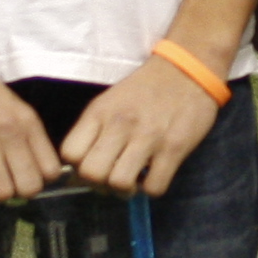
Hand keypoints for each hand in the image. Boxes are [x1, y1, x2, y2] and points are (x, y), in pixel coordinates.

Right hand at [0, 52, 63, 201]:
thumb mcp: (5, 102)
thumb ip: (18, 131)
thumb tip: (24, 169)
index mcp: (25, 120)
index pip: (50, 169)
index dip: (37, 182)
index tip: (19, 181)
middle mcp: (8, 130)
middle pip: (29, 187)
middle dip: (14, 195)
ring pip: (0, 192)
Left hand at [59, 56, 227, 195]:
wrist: (187, 68)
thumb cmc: (145, 88)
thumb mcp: (110, 101)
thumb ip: (94, 130)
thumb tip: (82, 171)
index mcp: (100, 112)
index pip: (70, 154)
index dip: (77, 168)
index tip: (92, 165)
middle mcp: (120, 124)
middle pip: (91, 174)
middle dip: (100, 183)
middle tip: (113, 177)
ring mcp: (148, 137)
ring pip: (120, 183)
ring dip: (126, 190)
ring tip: (135, 178)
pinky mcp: (174, 148)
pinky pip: (154, 187)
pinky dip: (152, 188)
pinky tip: (154, 174)